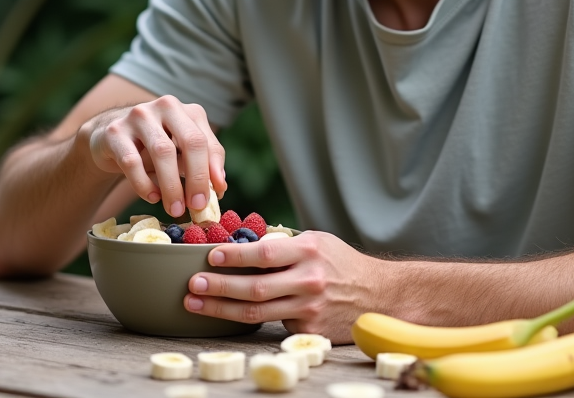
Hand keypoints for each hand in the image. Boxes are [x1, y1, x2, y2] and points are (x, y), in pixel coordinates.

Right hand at [83, 96, 225, 218]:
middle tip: (197, 206)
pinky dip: (144, 184)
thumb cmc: (152, 148)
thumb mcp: (180, 152)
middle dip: (197, 177)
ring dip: (172, 185)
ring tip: (175, 208)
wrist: (108, 138)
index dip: (213, 169)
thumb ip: (202, 164)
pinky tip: (152, 197)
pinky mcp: (115, 132)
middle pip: (191, 141)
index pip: (207, 141)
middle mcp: (166, 107)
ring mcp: (139, 116)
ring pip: (162, 151)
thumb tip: (219, 187)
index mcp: (187, 111)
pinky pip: (132, 161)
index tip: (217, 195)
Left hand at [183, 231, 383, 342]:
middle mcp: (308, 281)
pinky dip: (250, 318)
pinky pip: (274, 324)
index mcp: (309, 252)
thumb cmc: (342, 264)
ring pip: (256, 312)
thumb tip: (241, 245)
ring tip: (196, 304)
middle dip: (218, 287)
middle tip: (193, 285)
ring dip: (221, 309)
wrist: (380, 295)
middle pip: (254, 288)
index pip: (263, 254)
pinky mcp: (309, 331)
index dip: (234, 256)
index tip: (210, 255)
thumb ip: (283, 245)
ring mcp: (309, 309)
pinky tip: (229, 314)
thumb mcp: (317, 242)